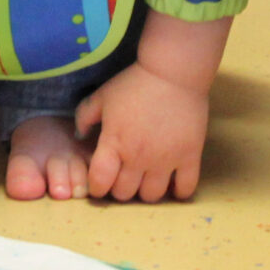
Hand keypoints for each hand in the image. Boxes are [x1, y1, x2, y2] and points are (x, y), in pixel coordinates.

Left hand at [75, 61, 210, 201]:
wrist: (172, 72)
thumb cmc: (134, 83)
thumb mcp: (102, 96)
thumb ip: (85, 116)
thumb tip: (78, 136)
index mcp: (114, 143)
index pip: (100, 182)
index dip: (96, 188)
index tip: (99, 183)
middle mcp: (138, 157)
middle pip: (125, 194)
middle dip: (119, 189)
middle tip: (123, 177)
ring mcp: (166, 160)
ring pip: (152, 196)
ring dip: (145, 192)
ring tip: (146, 179)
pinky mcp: (190, 157)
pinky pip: (185, 189)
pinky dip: (178, 192)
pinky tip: (173, 181)